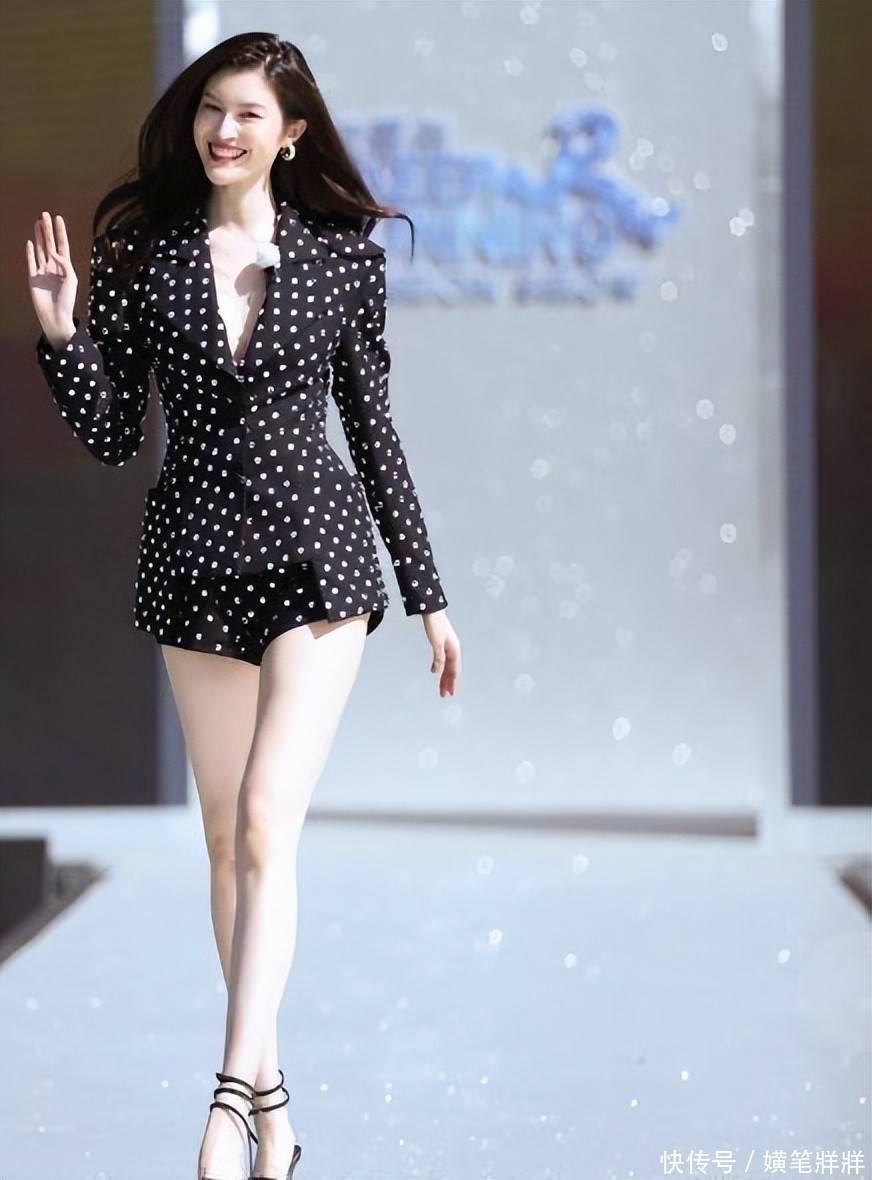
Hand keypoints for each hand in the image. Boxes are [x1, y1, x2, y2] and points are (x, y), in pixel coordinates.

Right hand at [26, 211, 77, 347]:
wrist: (54, 316)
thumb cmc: (66, 301)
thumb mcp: (71, 280)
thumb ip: (64, 264)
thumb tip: (53, 252)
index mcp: (65, 267)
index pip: (62, 245)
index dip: (60, 232)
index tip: (58, 218)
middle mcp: (53, 267)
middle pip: (50, 244)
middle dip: (47, 229)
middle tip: (44, 214)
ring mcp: (42, 272)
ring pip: (40, 249)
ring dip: (39, 236)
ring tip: (38, 223)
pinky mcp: (33, 278)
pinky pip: (30, 262)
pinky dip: (30, 252)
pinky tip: (30, 242)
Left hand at [422, 609, 460, 697]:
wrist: (433, 611)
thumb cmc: (435, 625)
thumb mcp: (437, 644)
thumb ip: (438, 658)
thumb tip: (437, 672)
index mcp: (454, 650)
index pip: (454, 671)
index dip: (453, 682)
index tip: (450, 693)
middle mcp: (453, 650)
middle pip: (452, 670)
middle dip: (448, 683)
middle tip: (444, 694)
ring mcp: (448, 647)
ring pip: (448, 666)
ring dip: (445, 677)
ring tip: (441, 687)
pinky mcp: (443, 644)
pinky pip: (444, 661)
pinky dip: (441, 668)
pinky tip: (437, 672)